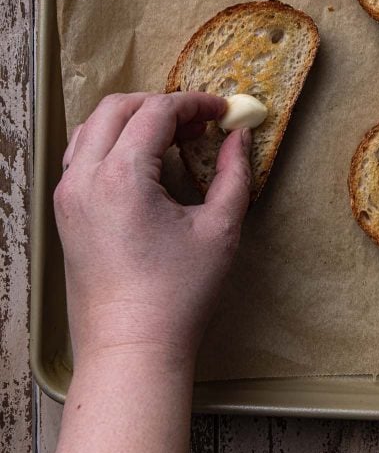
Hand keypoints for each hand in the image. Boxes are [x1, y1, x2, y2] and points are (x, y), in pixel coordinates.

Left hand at [54, 92, 250, 370]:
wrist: (131, 349)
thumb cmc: (178, 295)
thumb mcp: (220, 230)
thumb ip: (234, 174)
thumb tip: (239, 138)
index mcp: (122, 175)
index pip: (157, 112)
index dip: (194, 104)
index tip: (222, 111)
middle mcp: (86, 177)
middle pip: (118, 108)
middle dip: (161, 104)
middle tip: (198, 123)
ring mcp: (69, 195)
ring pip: (93, 127)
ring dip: (132, 120)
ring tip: (171, 139)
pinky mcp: (65, 213)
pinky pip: (82, 156)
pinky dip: (111, 143)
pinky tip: (142, 164)